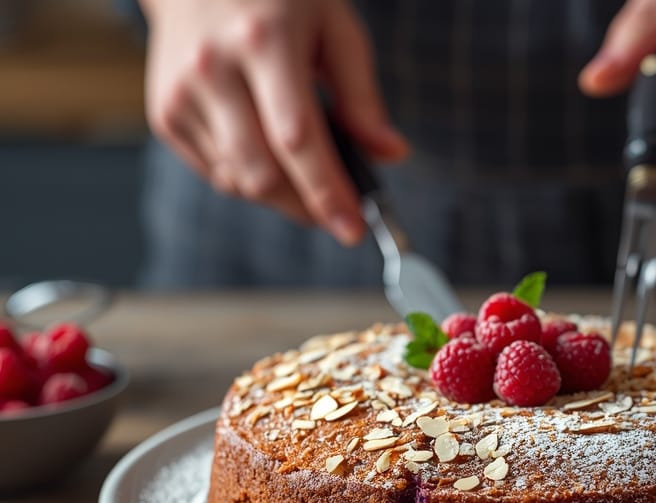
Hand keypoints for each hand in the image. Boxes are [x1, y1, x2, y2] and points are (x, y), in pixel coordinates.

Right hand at [140, 0, 407, 243]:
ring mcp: (182, 93)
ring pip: (238, 182)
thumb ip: (362, 96)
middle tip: (338, 216)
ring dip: (282, 197)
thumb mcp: (334, 29)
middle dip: (306, 208)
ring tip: (306, 174)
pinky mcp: (165, 114)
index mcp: (263, 40)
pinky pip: (216, 173)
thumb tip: (391, 154)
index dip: (326, 192)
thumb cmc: (279, 0)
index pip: (297, 139)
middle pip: (262, 173)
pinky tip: (267, 152)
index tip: (352, 228)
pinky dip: (250, 179)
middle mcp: (214, 68)